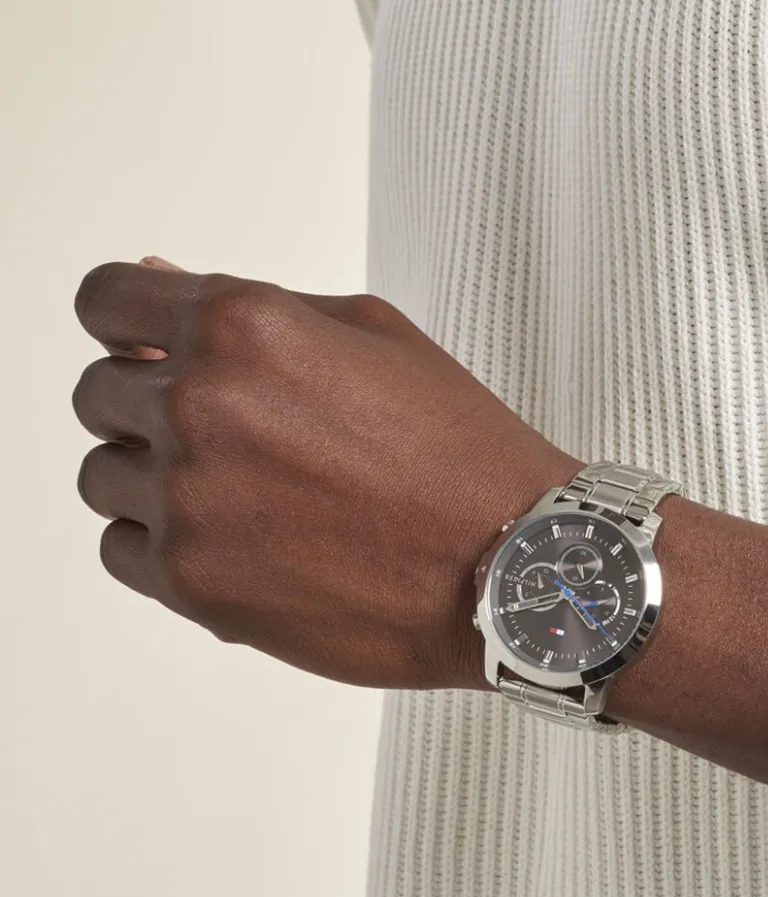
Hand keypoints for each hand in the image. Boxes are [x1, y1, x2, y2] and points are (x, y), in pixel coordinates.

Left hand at [72, 260, 581, 689]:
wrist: (508, 560)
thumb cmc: (457, 449)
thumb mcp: (371, 335)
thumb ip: (254, 305)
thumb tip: (156, 279)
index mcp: (241, 328)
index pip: (104, 300)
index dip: (124, 321)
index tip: (144, 345)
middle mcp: (199, 409)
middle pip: (97, 394)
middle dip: (148, 403)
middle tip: (229, 432)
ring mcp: (189, 504)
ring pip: (102, 476)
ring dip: (154, 477)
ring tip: (241, 492)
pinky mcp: (194, 585)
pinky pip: (121, 549)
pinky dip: (162, 543)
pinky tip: (234, 538)